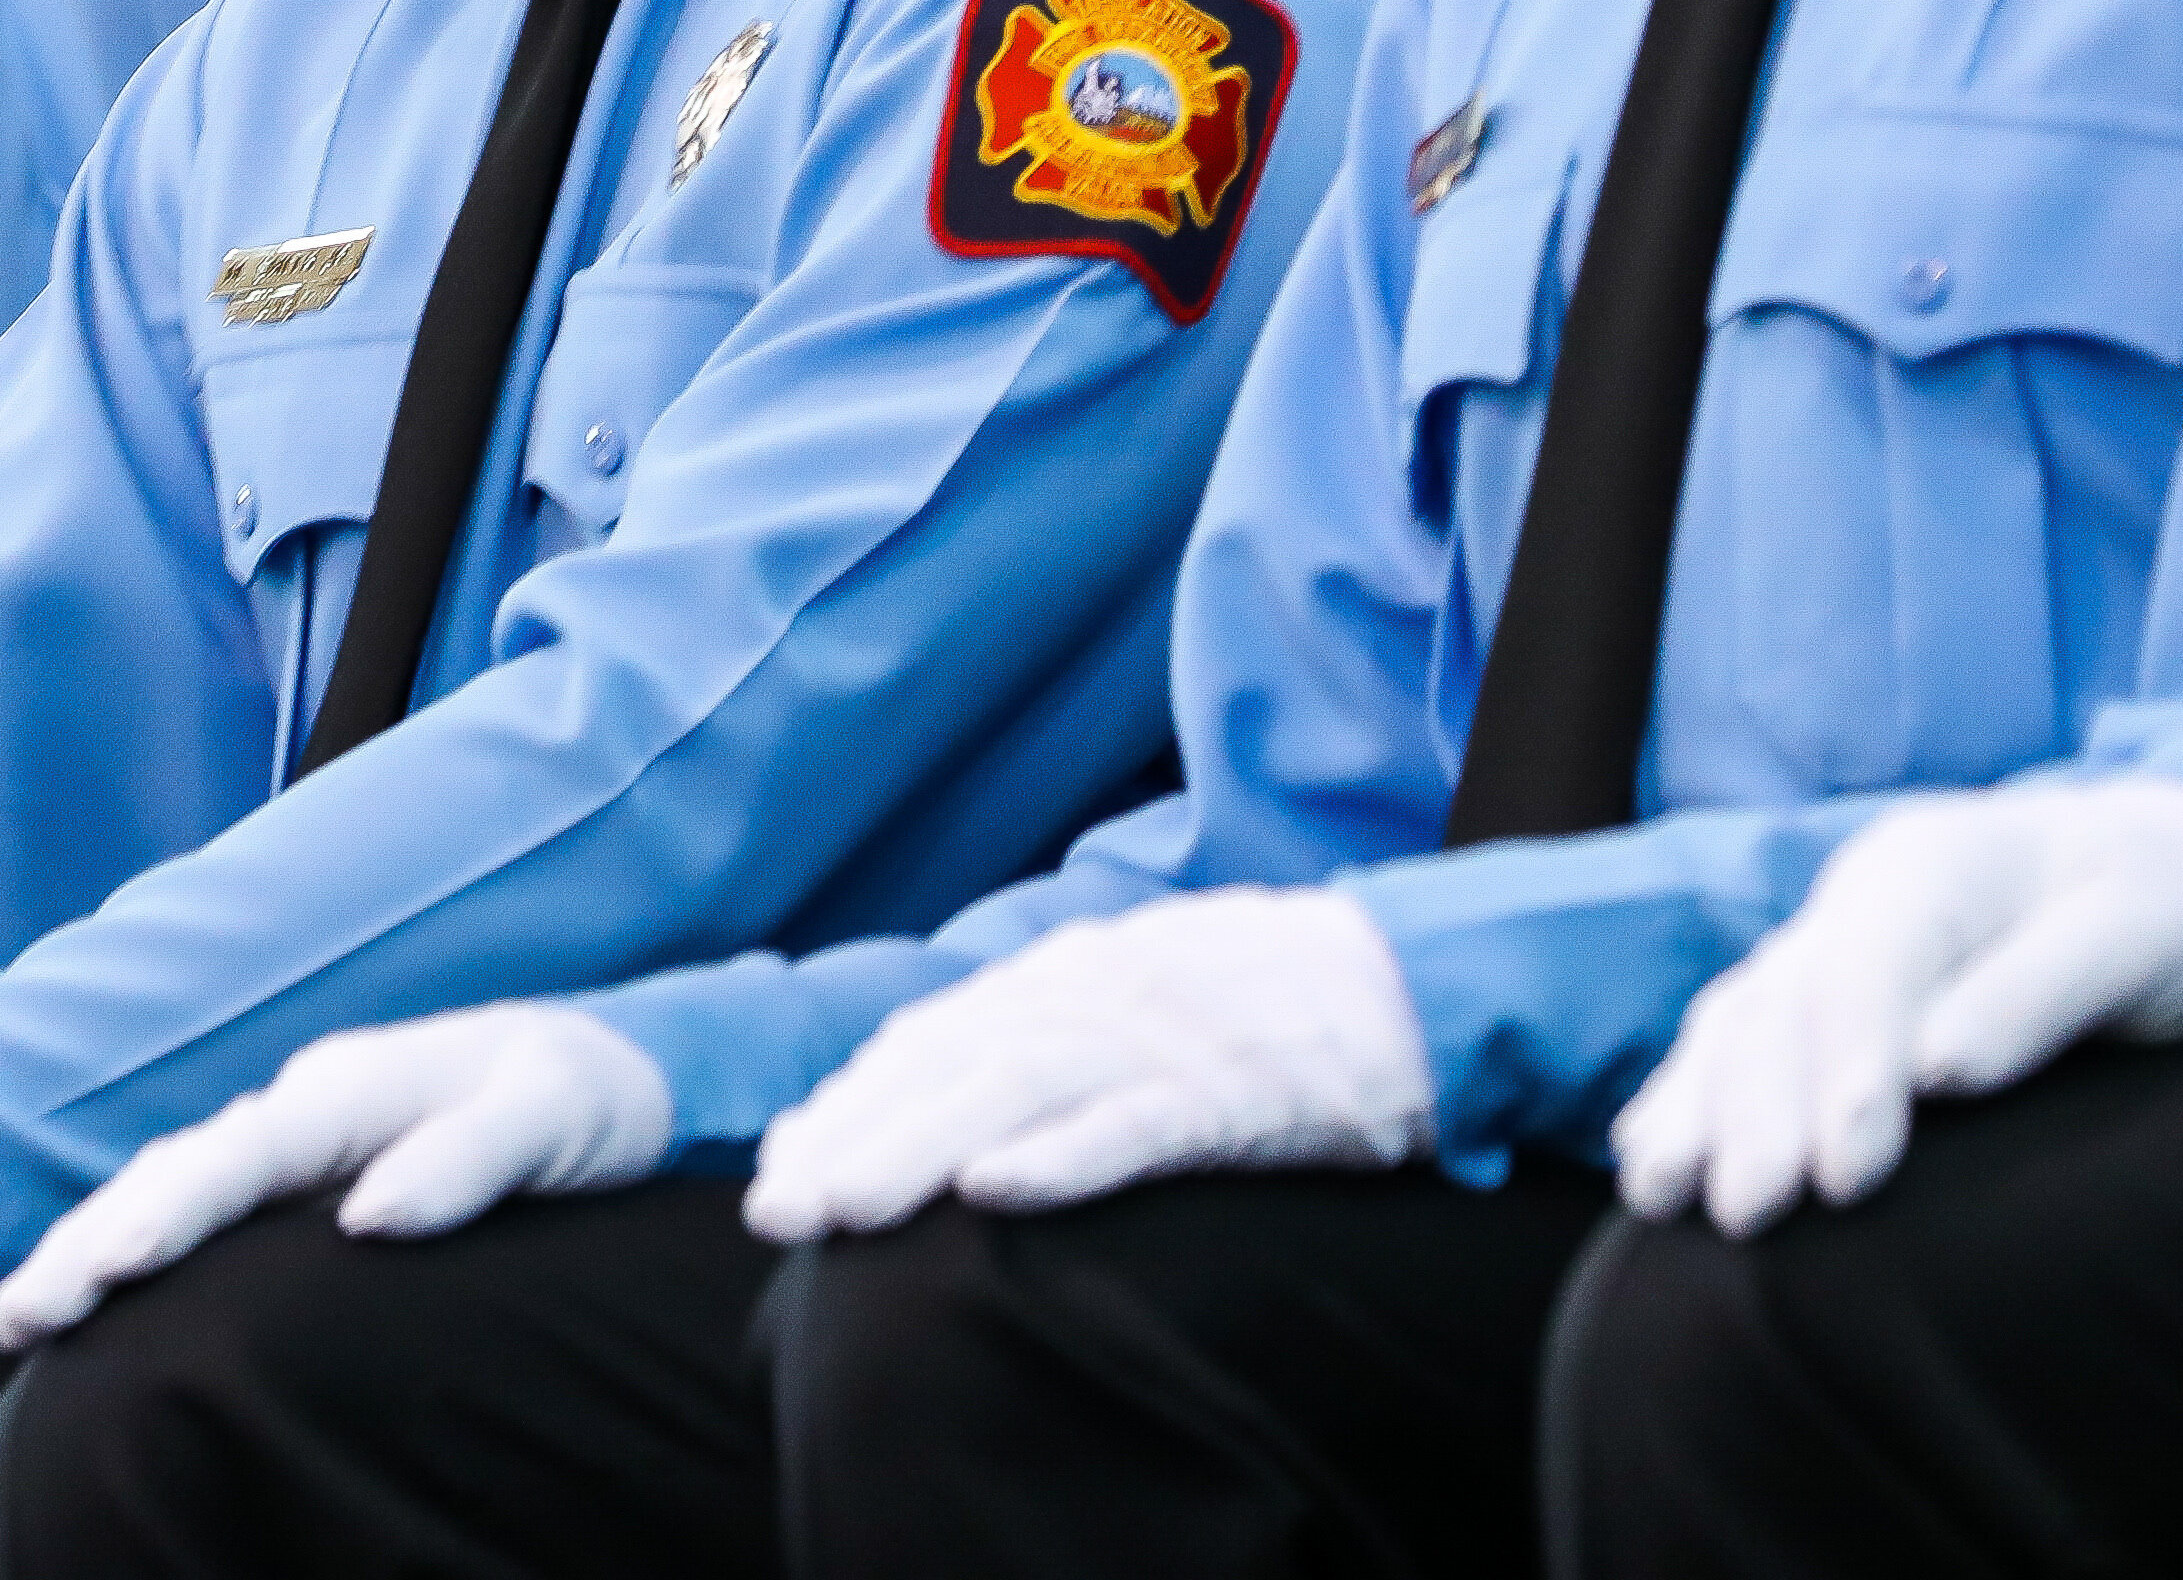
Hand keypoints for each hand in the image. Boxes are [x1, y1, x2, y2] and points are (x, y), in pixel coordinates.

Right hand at [0, 1007, 672, 1346]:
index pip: (236, 1157)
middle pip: (175, 1171)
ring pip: (174, 1183)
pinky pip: (205, 1200)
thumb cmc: (583, 1095)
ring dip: (93, 1242)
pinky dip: (137, 1236)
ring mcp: (301, 1134)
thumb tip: (369, 1215)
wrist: (616, 1066)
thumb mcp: (552, 1118)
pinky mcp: (309, 1169)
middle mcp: (307, 1104)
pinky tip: (97, 1285)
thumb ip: (467, 1158)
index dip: (165, 1214)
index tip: (104, 1268)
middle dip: (87, 1240)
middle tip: (17, 1316)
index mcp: (350, 1089)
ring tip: (20, 1316)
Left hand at [743, 887, 1430, 1242]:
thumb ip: (1044, 1033)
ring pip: (1014, 1091)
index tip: (779, 1166)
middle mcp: (1093, 992)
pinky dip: (1061, 1157)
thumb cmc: (1266, 1000)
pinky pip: (1132, 1125)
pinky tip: (995, 1191)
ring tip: (845, 1207)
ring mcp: (1157, 1037)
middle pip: (949, 1065)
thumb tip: (943, 1099)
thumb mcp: (1137, 998)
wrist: (1406, 979)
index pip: (929, 1038)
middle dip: (852, 1137)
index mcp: (1066, 973)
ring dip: (919, 1151)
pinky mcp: (1225, 1090)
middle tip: (776, 1209)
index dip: (849, 1103)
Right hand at [1609, 776, 2182, 1235]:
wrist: (2157, 857)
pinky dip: (1683, 1097)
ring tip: (1663, 1196)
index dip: (1848, 1073)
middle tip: (1751, 1213)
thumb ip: (2043, 990)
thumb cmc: (2166, 902)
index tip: (1846, 1179)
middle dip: (1755, 1111)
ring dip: (1695, 1109)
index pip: (1870, 969)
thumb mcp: (2142, 931)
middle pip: (1784, 1003)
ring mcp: (1831, 941)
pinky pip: (1731, 1037)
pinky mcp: (1823, 991)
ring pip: (1738, 1020)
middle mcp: (1862, 899)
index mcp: (1935, 866)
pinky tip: (1648, 1159)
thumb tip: (1940, 1069)